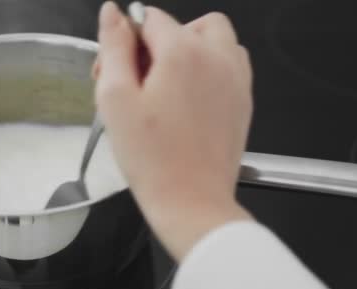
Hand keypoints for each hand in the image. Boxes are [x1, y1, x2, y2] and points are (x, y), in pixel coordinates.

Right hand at [95, 2, 253, 260]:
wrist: (191, 203)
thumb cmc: (152, 159)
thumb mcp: (116, 99)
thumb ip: (113, 47)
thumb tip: (113, 12)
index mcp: (183, 53)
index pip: (149, 19)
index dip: (125, 43)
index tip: (114, 73)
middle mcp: (217, 57)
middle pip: (185, 25)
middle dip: (158, 43)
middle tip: (139, 79)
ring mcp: (236, 78)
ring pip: (214, 39)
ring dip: (188, 50)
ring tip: (166, 86)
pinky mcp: (244, 100)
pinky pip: (229, 64)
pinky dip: (209, 68)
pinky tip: (188, 99)